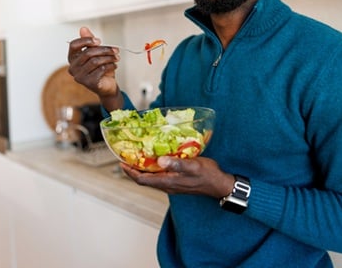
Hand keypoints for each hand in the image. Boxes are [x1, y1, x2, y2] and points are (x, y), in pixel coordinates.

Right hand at [67, 27, 121, 109]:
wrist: (107, 86)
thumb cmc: (100, 68)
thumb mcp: (96, 53)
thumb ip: (89, 42)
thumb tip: (83, 28)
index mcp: (72, 58)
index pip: (74, 45)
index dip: (86, 40)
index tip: (99, 41)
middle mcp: (73, 68)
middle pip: (88, 53)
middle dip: (104, 50)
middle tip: (116, 50)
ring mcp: (79, 77)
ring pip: (95, 61)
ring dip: (109, 58)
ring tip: (117, 57)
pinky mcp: (88, 83)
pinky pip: (101, 69)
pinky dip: (110, 66)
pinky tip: (114, 66)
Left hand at [120, 156, 234, 198]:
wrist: (219, 185)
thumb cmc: (208, 175)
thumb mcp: (193, 166)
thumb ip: (177, 164)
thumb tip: (160, 160)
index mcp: (168, 182)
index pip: (142, 179)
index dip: (130, 172)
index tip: (122, 162)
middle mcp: (167, 185)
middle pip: (144, 179)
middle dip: (133, 169)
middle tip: (125, 157)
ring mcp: (172, 184)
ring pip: (151, 178)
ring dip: (142, 169)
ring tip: (137, 156)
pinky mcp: (177, 181)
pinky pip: (159, 176)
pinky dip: (152, 169)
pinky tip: (155, 159)